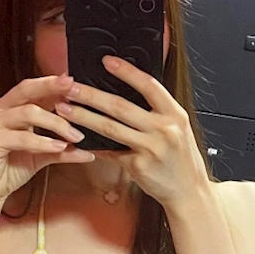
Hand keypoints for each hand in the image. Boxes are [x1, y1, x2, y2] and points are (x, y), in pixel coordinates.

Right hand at [0, 74, 93, 204]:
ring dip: (55, 123)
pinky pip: (21, 137)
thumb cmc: (10, 168)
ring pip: (28, 112)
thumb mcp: (43, 156)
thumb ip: (63, 150)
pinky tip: (58, 147)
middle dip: (52, 87)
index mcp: (13, 107)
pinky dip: (42, 142)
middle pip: (28, 89)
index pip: (35, 89)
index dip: (55, 85)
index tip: (76, 84)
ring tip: (74, 135)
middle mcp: (1, 109)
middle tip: (73, 88)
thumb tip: (88, 151)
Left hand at [54, 56, 209, 206]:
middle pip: (121, 106)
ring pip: (110, 128)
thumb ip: (158, 112)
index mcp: (175, 114)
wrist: (189, 191)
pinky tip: (78, 138)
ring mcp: (151, 149)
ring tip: (64, 109)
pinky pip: (110, 152)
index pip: (149, 85)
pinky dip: (93, 145)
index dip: (127, 72)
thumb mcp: (178, 129)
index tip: (107, 61)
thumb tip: (128, 93)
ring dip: (83, 117)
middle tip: (71, 87)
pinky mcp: (138, 167)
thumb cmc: (181, 160)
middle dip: (91, 95)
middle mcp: (164, 129)